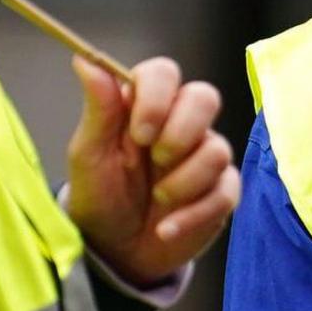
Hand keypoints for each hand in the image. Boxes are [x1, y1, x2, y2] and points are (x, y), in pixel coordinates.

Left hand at [66, 55, 239, 287]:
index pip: (163, 73)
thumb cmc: (99, 196)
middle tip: (156, 161)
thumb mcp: (90, 155)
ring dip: (184, 181)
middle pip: (205, 97)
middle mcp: (179, 123)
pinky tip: (167, 229)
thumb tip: (84, 60)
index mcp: (144, 106)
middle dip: (181, 133)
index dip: (157, 98)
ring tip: (158, 200)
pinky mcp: (221, 191)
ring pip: (218, 149)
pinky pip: (227, 191)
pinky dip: (193, 214)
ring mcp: (203, 156)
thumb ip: (98, 108)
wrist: (116, 251)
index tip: (139, 134)